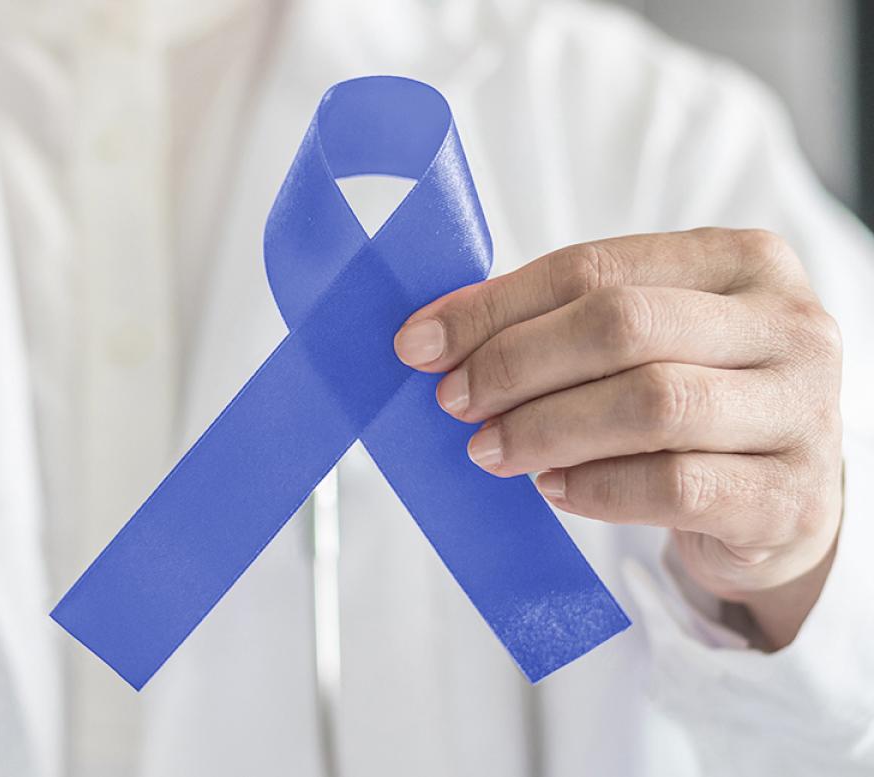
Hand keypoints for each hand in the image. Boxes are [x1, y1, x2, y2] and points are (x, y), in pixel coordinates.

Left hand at [393, 228, 842, 649]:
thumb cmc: (694, 401)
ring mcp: (801, 411)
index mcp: (741, 261)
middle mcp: (787, 325)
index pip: (594, 268)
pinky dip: (598, 488)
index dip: (495, 306)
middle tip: (454, 401)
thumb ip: (558, 322)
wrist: (782, 502)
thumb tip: (435, 333)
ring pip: (651, 405)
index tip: (420, 343)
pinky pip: (676, 486)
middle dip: (516, 364)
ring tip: (491, 450)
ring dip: (546, 429)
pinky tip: (555, 490)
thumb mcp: (644, 342)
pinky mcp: (789, 498)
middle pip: (623, 326)